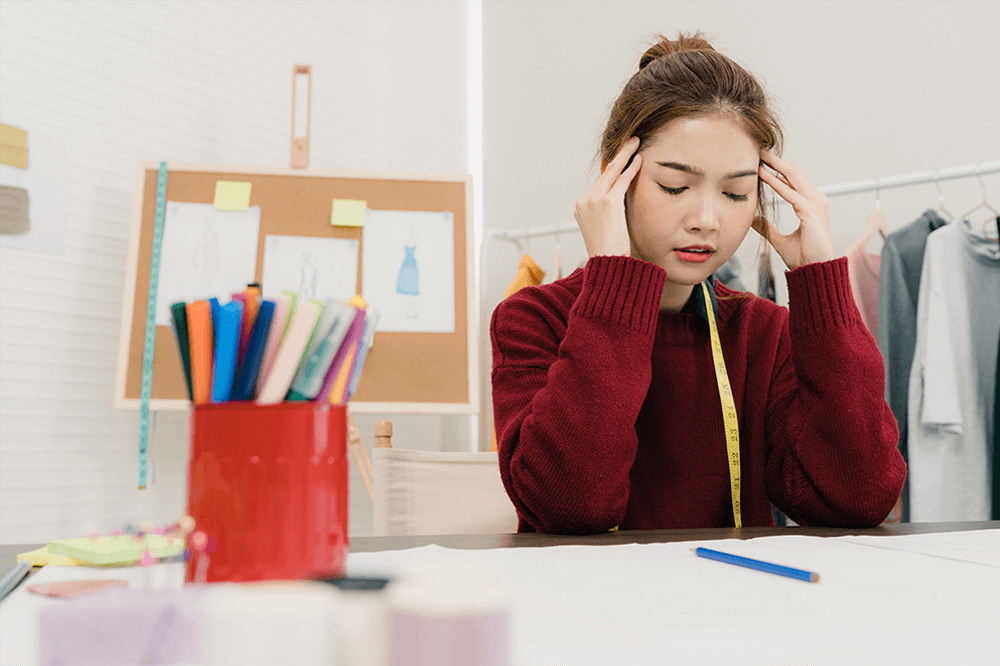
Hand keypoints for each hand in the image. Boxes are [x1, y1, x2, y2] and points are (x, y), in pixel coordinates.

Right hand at [574, 136, 641, 257]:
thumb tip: (618, 211)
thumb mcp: (604, 231)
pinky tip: (640, 159)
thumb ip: (608, 216)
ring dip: (625, 156)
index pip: (599, 185)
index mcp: (580, 209)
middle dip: (618, 157)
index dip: (612, 172)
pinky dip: (631, 168)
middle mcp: (583, 201)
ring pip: (612, 172)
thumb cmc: (609, 254)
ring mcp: (593, 200)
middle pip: (604, 174)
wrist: (607, 264)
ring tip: (635, 143)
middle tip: (629, 143)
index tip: (621, 162)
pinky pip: (621, 180)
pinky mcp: (606, 201)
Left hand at [754, 150, 835, 269]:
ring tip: (759, 156)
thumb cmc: (804, 257)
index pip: (794, 180)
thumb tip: (753, 220)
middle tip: (758, 150)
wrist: (816, 271)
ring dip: (775, 165)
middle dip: (776, 160)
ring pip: (793, 177)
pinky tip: (762, 175)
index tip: (761, 161)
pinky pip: (789, 193)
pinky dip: (775, 183)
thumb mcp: (780, 240)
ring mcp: (815, 204)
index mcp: (811, 204)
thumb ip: (767, 228)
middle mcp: (816, 200)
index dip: (778, 169)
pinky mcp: (810, 211)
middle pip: (794, 172)